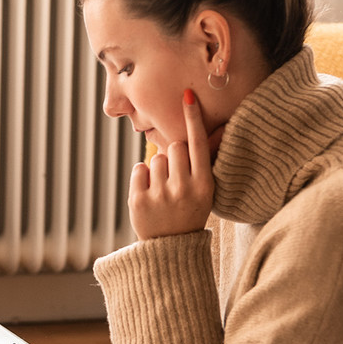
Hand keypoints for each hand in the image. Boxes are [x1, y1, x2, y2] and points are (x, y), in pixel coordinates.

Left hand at [129, 89, 214, 240]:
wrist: (170, 248)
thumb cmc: (189, 212)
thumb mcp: (204, 192)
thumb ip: (199, 165)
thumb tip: (191, 130)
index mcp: (204, 185)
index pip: (198, 144)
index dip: (193, 118)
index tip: (187, 94)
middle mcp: (183, 189)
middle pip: (174, 147)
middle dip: (173, 155)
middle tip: (176, 177)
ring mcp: (160, 195)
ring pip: (156, 158)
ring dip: (158, 168)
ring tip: (163, 191)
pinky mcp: (139, 200)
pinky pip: (139, 169)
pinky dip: (143, 177)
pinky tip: (150, 193)